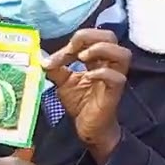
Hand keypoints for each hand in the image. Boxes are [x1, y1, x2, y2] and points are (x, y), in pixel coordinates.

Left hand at [43, 30, 131, 159]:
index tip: (57, 56)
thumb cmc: (80, 102)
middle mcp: (109, 64)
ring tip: (82, 56)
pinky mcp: (115, 92)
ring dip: (101, 50)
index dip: (75, 41)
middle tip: (72, 48)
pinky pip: (116, 78)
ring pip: (122, 54)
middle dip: (90, 37)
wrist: (88, 127)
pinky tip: (88, 76)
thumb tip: (42, 58)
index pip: (92, 37)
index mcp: (97, 59)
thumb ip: (55, 68)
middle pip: (110, 37)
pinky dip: (102, 73)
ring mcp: (114, 78)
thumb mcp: (63, 82)